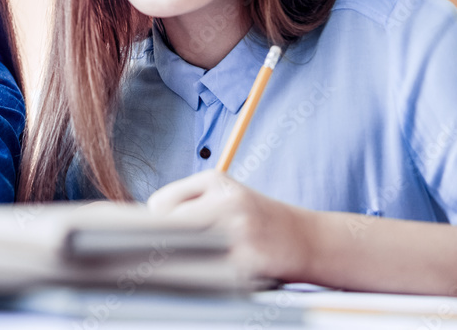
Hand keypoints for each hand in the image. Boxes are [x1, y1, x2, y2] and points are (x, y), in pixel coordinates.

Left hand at [146, 170, 311, 281]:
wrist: (310, 239)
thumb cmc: (259, 219)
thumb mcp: (226, 196)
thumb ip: (189, 202)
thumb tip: (146, 224)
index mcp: (216, 180)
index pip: (160, 203)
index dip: (158, 223)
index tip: (164, 235)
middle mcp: (226, 201)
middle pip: (169, 226)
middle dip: (166, 242)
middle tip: (170, 254)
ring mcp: (239, 231)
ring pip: (185, 250)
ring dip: (182, 260)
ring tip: (194, 263)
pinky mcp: (249, 260)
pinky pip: (210, 272)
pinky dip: (205, 276)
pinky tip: (215, 274)